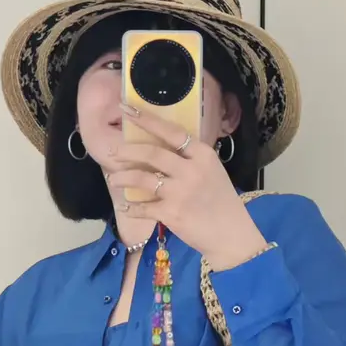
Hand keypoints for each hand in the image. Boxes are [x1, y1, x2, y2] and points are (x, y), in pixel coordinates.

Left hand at [103, 103, 268, 270]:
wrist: (232, 235)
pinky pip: (144, 207)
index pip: (171, 132)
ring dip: (124, 178)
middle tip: (113, 152)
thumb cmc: (222, 202)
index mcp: (203, 155)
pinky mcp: (172, 213)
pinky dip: (133, 208)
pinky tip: (127, 207)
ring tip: (114, 179)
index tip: (126, 110)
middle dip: (127, 151)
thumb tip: (162, 147)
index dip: (146, 120)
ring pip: (142, 179)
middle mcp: (191, 170)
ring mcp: (180, 192)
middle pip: (152, 153)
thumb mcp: (213, 171)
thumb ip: (191, 158)